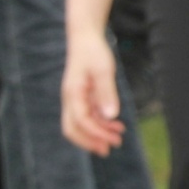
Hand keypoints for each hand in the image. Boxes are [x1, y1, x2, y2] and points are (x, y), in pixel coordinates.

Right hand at [61, 28, 125, 156]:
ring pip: (80, 124)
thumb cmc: (94, 52)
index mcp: (73, 94)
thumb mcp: (103, 70)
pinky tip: (115, 124)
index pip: (81, 121)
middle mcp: (70, 100)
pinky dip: (99, 123)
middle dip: (90, 141)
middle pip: (73, 129)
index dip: (97, 133)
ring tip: (118, 137)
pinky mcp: (81, 97)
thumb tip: (111, 116)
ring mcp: (74, 99)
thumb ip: (107, 92)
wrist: (85, 39)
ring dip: (97, 133)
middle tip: (110, 149)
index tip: (114, 139)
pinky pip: (87, 116)